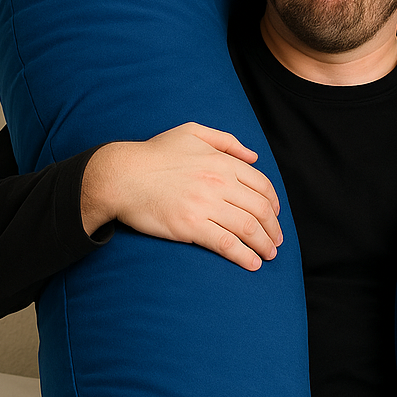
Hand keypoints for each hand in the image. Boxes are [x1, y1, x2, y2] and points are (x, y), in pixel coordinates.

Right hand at [80, 122, 282, 270]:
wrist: (121, 175)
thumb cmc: (154, 154)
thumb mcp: (191, 132)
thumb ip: (226, 141)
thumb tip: (254, 156)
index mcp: (222, 162)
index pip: (262, 186)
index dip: (274, 204)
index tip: (275, 217)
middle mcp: (219, 183)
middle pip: (260, 210)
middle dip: (273, 229)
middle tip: (276, 242)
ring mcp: (205, 205)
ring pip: (248, 228)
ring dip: (264, 245)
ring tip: (268, 255)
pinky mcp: (190, 226)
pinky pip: (226, 244)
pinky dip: (243, 256)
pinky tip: (252, 264)